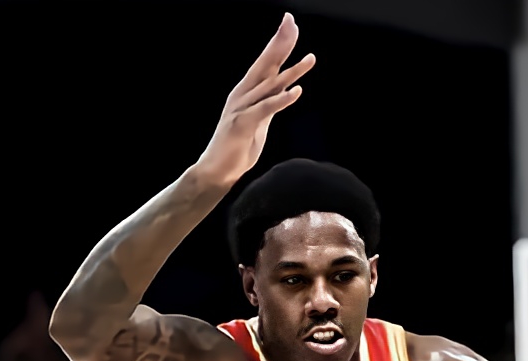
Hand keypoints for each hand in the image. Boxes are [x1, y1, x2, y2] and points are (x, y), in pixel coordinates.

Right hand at [194, 14, 316, 188]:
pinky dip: (281, 100)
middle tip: (291, 22)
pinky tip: (296, 91)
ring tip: (310, 59)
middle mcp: (243, 94)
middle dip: (280, 43)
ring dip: (291, 71)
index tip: (290, 24)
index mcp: (247, 91)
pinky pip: (265, 109)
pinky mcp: (243, 124)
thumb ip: (271, 101)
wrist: (217, 170)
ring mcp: (242, 108)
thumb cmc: (238, 146)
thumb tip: (285, 87)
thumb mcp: (260, 119)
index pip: (266, 62)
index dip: (278, 43)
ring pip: (269, 85)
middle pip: (265, 64)